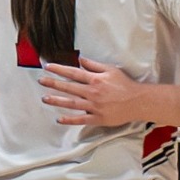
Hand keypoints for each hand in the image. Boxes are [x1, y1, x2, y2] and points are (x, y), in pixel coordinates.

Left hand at [38, 57, 160, 125]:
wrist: (138, 101)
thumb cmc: (125, 85)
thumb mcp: (111, 70)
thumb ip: (94, 65)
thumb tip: (80, 59)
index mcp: (95, 80)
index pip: (73, 73)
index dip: (59, 69)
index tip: (48, 67)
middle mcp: (92, 92)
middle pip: (69, 87)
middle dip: (54, 83)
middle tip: (41, 81)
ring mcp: (94, 106)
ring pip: (72, 103)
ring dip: (57, 100)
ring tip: (45, 98)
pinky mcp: (97, 118)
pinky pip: (81, 119)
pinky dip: (70, 120)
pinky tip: (59, 119)